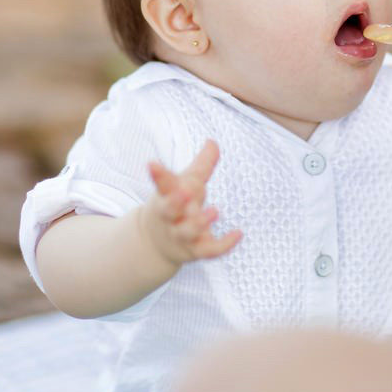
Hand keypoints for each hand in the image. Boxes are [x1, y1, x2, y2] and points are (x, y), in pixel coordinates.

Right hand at [139, 140, 241, 265]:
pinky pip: (208, 251)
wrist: (157, 243)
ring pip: (187, 232)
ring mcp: (181, 236)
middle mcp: (170, 217)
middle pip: (168, 210)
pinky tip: (238, 233)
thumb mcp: (186, 184)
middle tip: (185, 191)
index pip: (161, 184)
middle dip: (174, 202)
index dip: (158, 174)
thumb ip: (201, 165)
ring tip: (214, 211)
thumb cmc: (177, 205)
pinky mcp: (195, 251)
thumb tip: (213, 141)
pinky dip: (223, 244)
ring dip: (199, 223)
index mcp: (165, 197)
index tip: (152, 163)